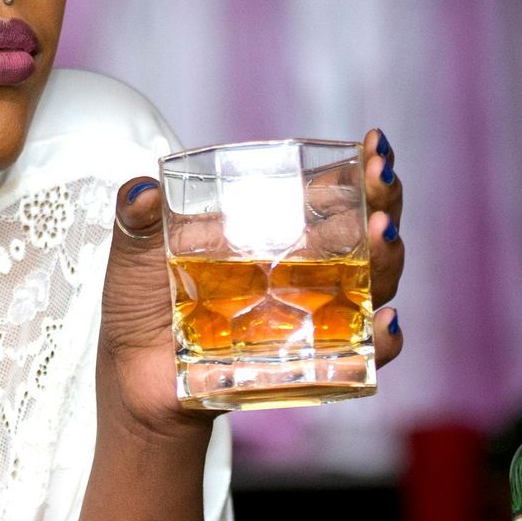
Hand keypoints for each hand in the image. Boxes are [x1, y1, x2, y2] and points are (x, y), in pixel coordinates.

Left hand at [97, 129, 405, 435]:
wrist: (133, 375)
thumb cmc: (142, 305)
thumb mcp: (134, 253)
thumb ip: (136, 217)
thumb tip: (142, 191)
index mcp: (275, 232)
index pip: (332, 194)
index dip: (360, 169)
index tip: (373, 146)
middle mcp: (307, 271)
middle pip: (367, 233)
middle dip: (383, 203)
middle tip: (380, 179)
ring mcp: (314, 317)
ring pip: (376, 285)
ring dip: (388, 259)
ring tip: (381, 233)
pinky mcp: (309, 364)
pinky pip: (360, 356)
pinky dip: (381, 342)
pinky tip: (385, 321)